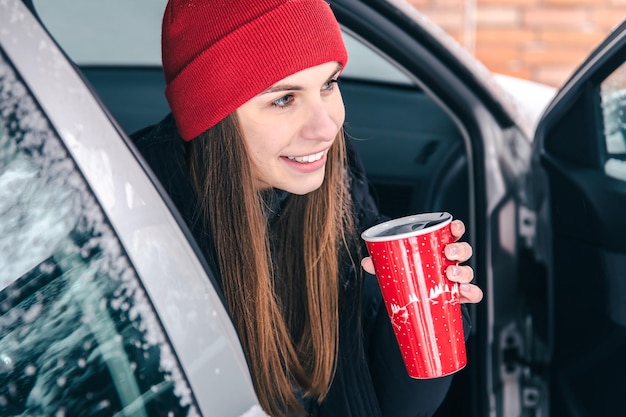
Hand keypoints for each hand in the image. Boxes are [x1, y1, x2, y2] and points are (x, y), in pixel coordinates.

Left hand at [361, 219, 482, 303]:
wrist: (417, 303)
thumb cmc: (411, 276)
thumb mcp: (397, 267)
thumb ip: (382, 263)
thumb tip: (366, 262)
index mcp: (439, 249)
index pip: (454, 233)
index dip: (457, 228)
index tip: (453, 227)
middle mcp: (451, 262)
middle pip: (464, 251)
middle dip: (459, 249)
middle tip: (448, 252)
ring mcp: (457, 279)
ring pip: (469, 271)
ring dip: (462, 271)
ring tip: (450, 274)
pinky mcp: (459, 297)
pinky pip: (474, 294)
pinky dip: (472, 292)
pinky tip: (462, 292)